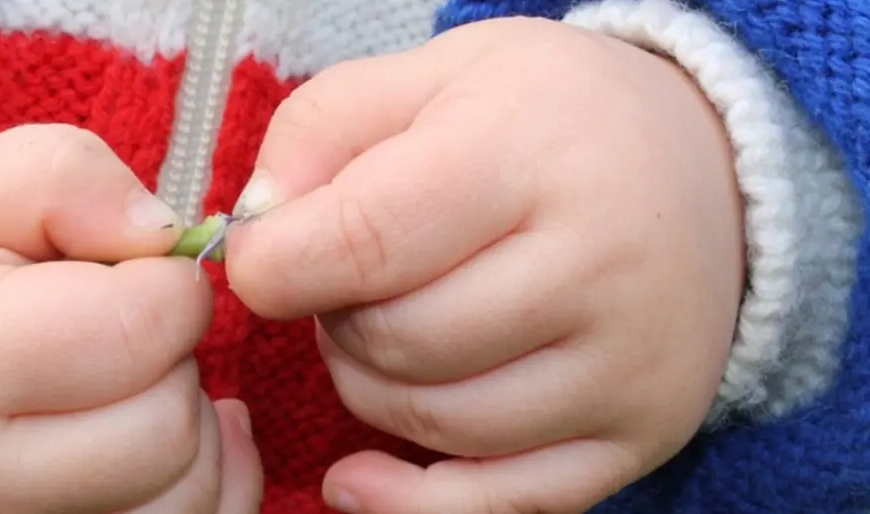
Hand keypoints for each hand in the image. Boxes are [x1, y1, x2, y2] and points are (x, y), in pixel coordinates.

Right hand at [0, 124, 262, 512]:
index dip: (167, 284)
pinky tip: (168, 436)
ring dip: (188, 426)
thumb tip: (166, 235)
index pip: (134, 331)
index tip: (131, 270)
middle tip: (119, 328)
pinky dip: (206, 481)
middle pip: (167, 428)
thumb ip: (62, 180)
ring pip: (186, 496)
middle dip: (174, 358)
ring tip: (123, 384)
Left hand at [227, 17, 743, 512]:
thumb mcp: (429, 74)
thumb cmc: (543, 116)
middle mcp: (596, 266)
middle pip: (396, 340)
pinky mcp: (636, 435)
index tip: (262, 259)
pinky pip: (498, 506)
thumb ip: (320, 133)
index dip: (279, 264)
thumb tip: (255, 233)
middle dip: (337, 316)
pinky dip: (410, 500)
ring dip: (372, 383)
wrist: (698, 164)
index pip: (368, 238)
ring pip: (431, 422)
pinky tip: (360, 472)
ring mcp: (626, 365)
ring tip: (395, 320)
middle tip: (356, 275)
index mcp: (529, 154)